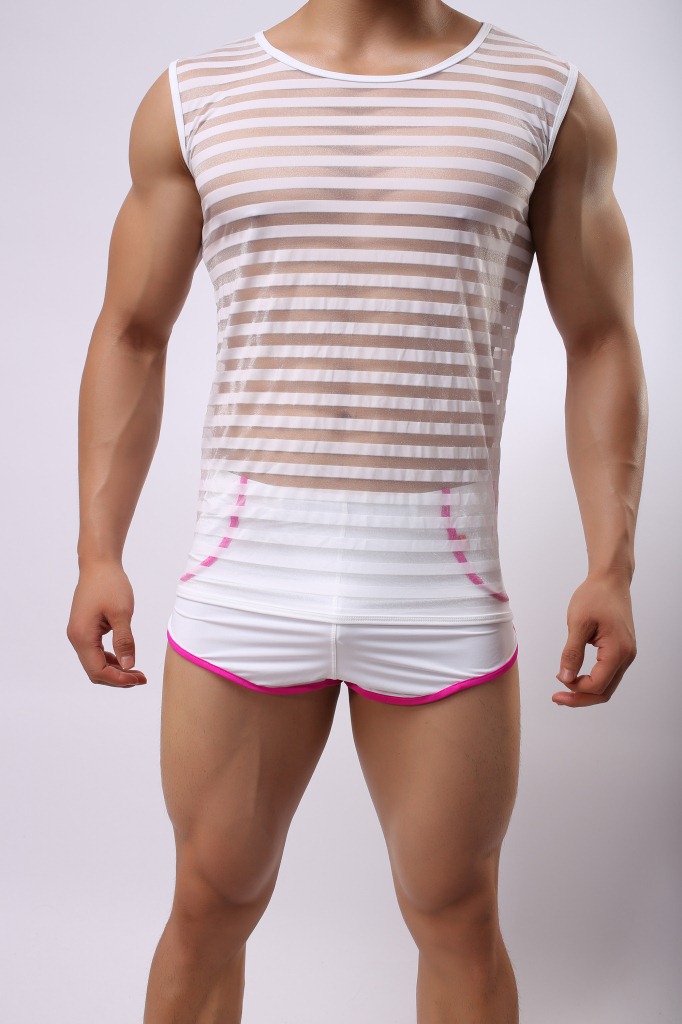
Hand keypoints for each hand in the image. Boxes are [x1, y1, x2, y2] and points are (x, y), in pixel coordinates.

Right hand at [67, 561, 146, 687]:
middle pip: (94, 671)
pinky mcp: (84, 629)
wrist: (98, 564)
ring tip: (136, 672)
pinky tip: (124, 658)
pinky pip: (94, 652)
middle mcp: (76, 638)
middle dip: (117, 678)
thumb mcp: (122, 613)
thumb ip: (124, 641)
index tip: (139, 678)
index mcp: (83, 636)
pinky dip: (109, 659)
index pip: (98, 671)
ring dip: (114, 670)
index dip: (119, 679)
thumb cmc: (110, 584)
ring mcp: (79, 633)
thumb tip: (128, 667)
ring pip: (94, 663)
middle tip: (141, 678)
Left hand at [554, 574, 636, 706]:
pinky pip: (608, 673)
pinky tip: (576, 678)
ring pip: (607, 684)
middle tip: (557, 699)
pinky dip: (592, 680)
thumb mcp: (578, 623)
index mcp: (618, 650)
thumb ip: (572, 653)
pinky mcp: (621, 649)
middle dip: (580, 698)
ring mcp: (626, 653)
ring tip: (563, 691)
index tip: (557, 681)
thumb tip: (565, 678)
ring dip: (586, 691)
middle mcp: (626, 656)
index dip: (576, 689)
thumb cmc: (595, 596)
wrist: (610, 580)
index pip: (597, 685)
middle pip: (604, 691)